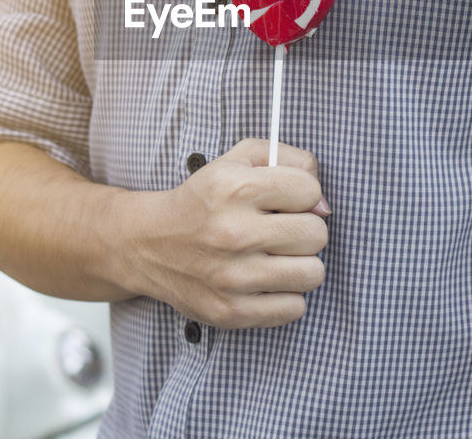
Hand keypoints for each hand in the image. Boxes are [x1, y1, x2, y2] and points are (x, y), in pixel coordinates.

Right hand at [128, 138, 331, 328]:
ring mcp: (232, 276)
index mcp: (235, 188)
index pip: (310, 191)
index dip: (303, 195)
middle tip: (280, 232)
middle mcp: (234, 232)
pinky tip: (264, 282)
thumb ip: (288, 159)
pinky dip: (285, 296)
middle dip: (304, 230)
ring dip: (299, 265)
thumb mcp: (237, 159)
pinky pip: (294, 308)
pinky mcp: (231, 311)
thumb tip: (323, 204)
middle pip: (317, 234)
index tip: (286, 202)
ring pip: (313, 273)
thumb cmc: (202, 200)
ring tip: (275, 258)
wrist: (148, 244)